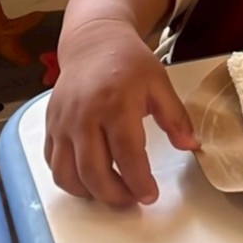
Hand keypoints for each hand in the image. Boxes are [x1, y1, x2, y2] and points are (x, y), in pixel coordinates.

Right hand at [44, 20, 199, 206]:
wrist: (94, 41)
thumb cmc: (128, 61)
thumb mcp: (160, 83)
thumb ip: (175, 117)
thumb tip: (191, 145)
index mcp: (116, 103)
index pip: (127, 154)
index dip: (139, 181)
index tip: (150, 194)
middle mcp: (85, 115)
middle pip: (94, 171)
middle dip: (115, 195)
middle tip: (133, 200)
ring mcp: (63, 122)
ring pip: (68, 174)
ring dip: (90, 193)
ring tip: (112, 193)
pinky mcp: (50, 125)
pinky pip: (53, 163)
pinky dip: (69, 180)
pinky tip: (89, 180)